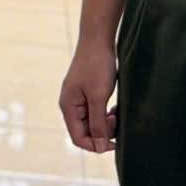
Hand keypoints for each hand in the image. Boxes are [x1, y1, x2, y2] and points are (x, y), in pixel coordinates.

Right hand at [59, 38, 117, 152]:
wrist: (98, 39)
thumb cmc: (97, 66)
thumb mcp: (98, 96)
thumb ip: (98, 123)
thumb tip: (98, 146)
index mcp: (68, 107)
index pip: (78, 138)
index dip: (95, 145)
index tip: (114, 142)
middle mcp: (71, 105)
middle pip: (85, 131)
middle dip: (102, 132)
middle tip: (116, 120)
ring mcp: (79, 99)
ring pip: (93, 123)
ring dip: (106, 124)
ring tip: (117, 113)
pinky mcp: (88, 93)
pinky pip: (96, 112)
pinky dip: (107, 115)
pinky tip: (115, 108)